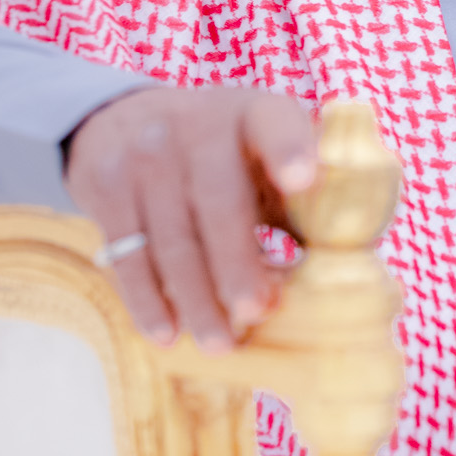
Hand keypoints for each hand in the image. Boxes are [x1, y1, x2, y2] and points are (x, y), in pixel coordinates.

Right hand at [65, 84, 317, 349]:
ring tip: (218, 342)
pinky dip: (147, 298)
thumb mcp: (269, 158)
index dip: (290, 149)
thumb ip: (308, 201)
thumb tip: (349, 272)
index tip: (305, 180)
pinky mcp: (106, 183)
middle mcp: (198, 124)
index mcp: (256, 113)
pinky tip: (165, 332)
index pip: (275, 124)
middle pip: (218, 200)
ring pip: (171, 236)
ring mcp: (146, 152)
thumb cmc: (230, 158)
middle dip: (237, 263)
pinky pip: (127, 251)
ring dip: (195, 297)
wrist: (130, 119)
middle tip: (256, 313)